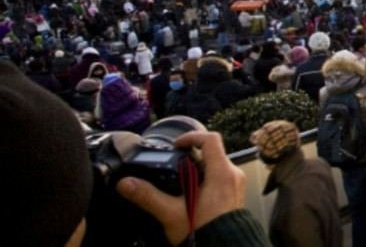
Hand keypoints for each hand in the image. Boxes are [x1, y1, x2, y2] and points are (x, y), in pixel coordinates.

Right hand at [116, 131, 246, 244]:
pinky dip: (205, 179)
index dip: (191, 137)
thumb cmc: (205, 232)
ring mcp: (236, 184)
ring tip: (179, 184)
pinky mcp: (234, 194)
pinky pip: (220, 177)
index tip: (176, 145)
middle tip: (173, 168)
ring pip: (215, 166)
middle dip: (190, 157)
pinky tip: (190, 194)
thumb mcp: (171, 214)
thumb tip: (127, 184)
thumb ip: (148, 196)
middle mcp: (233, 175)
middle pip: (211, 153)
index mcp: (222, 174)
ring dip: (197, 170)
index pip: (210, 140)